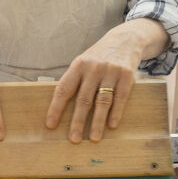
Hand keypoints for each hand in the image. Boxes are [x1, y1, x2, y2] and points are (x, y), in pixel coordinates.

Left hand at [44, 28, 144, 143]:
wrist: (125, 39)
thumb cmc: (99, 57)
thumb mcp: (83, 62)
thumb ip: (75, 80)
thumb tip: (60, 108)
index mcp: (78, 66)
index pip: (64, 89)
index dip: (56, 108)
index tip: (50, 125)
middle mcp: (93, 68)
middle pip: (83, 99)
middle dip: (78, 121)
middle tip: (74, 139)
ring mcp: (111, 71)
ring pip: (102, 101)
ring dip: (98, 122)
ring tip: (94, 138)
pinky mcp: (126, 75)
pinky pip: (120, 97)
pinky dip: (116, 112)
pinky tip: (112, 125)